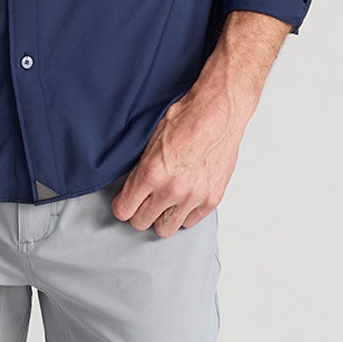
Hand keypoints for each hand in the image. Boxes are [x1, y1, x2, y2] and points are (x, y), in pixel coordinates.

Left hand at [112, 87, 244, 236]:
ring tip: (165, 201)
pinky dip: (185, 213)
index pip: (123, 211)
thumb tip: (130, 188)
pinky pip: (190, 222)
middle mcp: (171, 189)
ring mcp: (193, 197)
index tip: (126, 201)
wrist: (219, 112)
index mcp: (151, 173)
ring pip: (166, 229)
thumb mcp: (151, 139)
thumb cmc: (187, 118)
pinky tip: (184, 198)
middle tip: (145, 200)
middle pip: (141, 223)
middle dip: (140, 212)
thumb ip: (140, 169)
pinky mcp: (212, 199)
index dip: (123, 206)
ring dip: (162, 216)